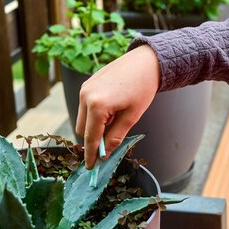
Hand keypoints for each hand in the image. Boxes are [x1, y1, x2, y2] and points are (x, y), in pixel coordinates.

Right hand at [75, 44, 159, 167]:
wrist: (145, 62)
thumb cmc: (142, 88)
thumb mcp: (132, 116)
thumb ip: (116, 136)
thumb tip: (105, 153)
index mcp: (97, 105)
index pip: (90, 137)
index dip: (91, 154)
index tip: (92, 167)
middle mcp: (86, 96)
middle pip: (82, 130)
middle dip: (94, 139)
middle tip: (111, 142)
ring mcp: (84, 88)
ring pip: (82, 118)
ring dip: (95, 125)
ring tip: (116, 118)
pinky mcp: (87, 84)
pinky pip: (85, 106)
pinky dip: (95, 114)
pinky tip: (113, 108)